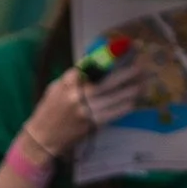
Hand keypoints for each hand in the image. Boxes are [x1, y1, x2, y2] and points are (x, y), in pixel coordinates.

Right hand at [23, 59, 145, 162]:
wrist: (42, 137)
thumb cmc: (50, 109)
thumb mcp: (57, 87)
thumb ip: (75, 76)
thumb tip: (96, 62)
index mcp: (68, 81)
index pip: (91, 65)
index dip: (109, 57)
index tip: (123, 50)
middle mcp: (76, 94)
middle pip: (107, 82)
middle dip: (126, 74)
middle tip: (141, 68)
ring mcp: (84, 109)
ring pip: (113, 98)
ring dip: (130, 91)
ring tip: (143, 84)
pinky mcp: (90, 124)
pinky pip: (112, 113)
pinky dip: (124, 107)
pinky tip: (134, 102)